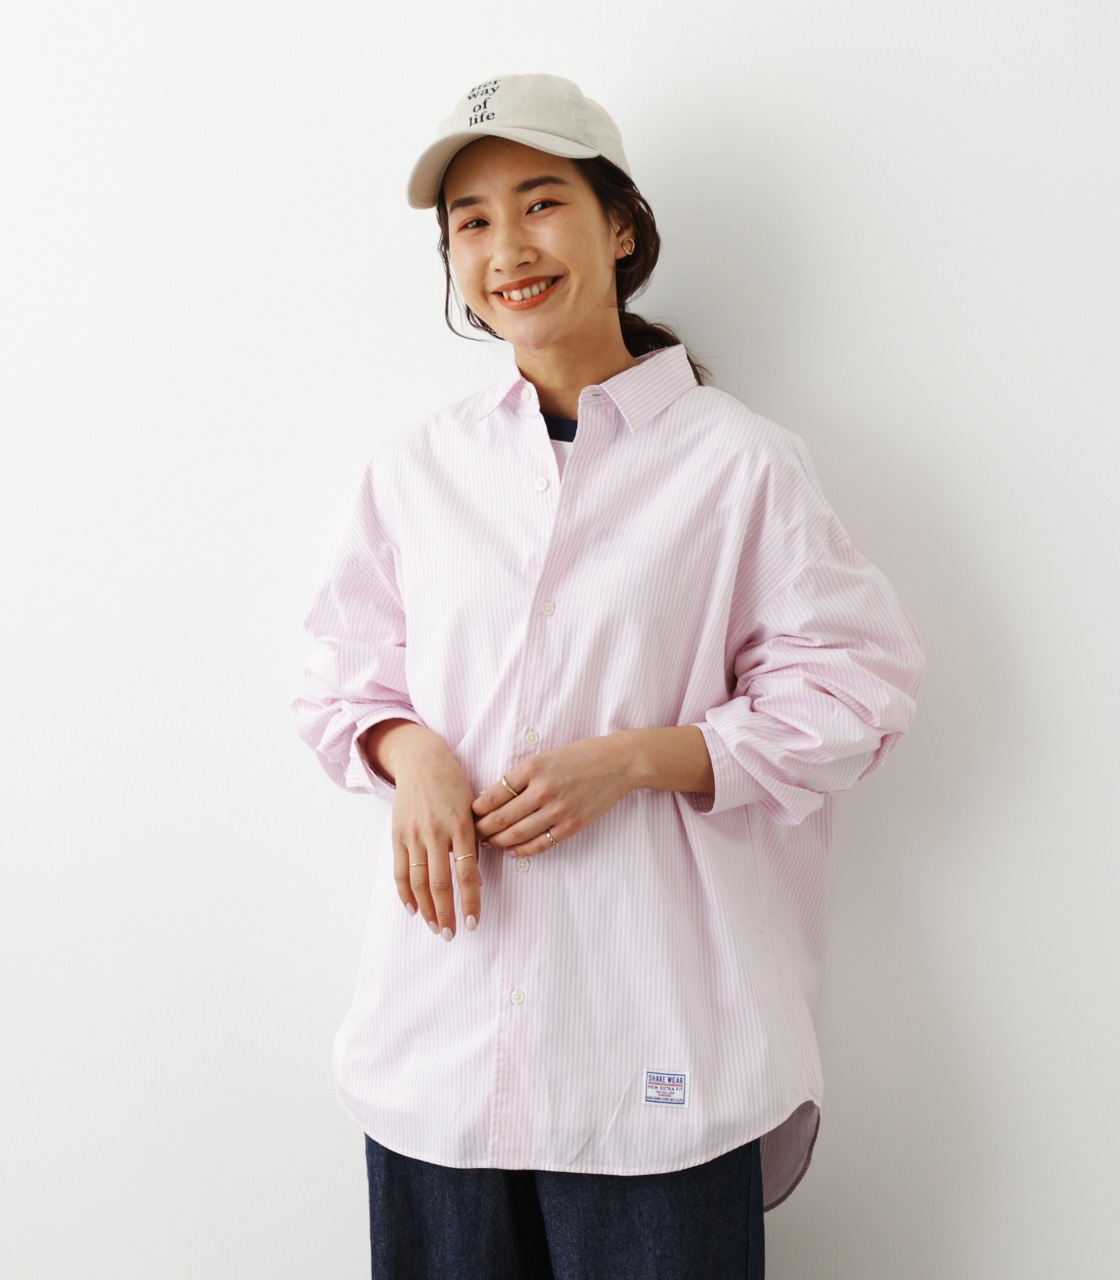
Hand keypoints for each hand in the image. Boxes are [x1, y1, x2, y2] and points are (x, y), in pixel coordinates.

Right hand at [362, 722, 480, 938]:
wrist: (422, 761)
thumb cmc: (453, 784)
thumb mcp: (472, 808)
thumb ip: (473, 842)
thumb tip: (475, 879)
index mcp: (461, 826)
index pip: (466, 872)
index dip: (469, 900)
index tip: (473, 923)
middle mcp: (436, 832)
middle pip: (439, 882)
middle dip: (446, 912)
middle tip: (451, 934)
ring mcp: (414, 834)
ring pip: (418, 881)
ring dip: (427, 909)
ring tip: (435, 927)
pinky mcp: (398, 834)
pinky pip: (401, 870)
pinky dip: (405, 892)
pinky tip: (412, 909)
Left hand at [472, 734, 634, 855]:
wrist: (617, 763)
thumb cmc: (580, 756)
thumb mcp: (545, 757)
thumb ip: (521, 776)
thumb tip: (494, 798)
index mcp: (532, 768)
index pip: (493, 795)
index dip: (477, 809)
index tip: (470, 814)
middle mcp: (543, 790)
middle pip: (501, 818)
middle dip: (482, 829)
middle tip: (472, 834)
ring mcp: (558, 811)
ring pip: (517, 834)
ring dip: (499, 842)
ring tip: (489, 844)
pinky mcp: (572, 826)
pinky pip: (541, 843)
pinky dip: (523, 850)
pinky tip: (514, 849)